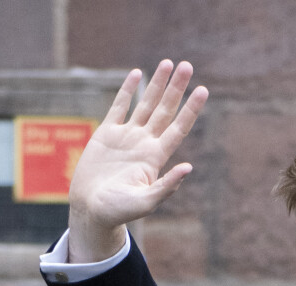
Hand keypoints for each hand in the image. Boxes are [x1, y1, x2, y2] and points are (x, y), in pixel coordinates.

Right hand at [68, 59, 208, 262]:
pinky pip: (119, 107)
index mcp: (155, 158)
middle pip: (165, 110)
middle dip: (176, 89)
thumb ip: (166, 186)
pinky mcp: (106, 134)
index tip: (203, 90)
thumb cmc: (119, 212)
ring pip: (146, 104)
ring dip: (157, 84)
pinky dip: (128, 90)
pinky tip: (138, 74)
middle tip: (188, 65)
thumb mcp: (146, 202)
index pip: (178, 128)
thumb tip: (188, 168)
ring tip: (169, 63)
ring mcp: (126, 137)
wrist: (92, 210)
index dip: (191, 109)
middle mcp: (144, 143)